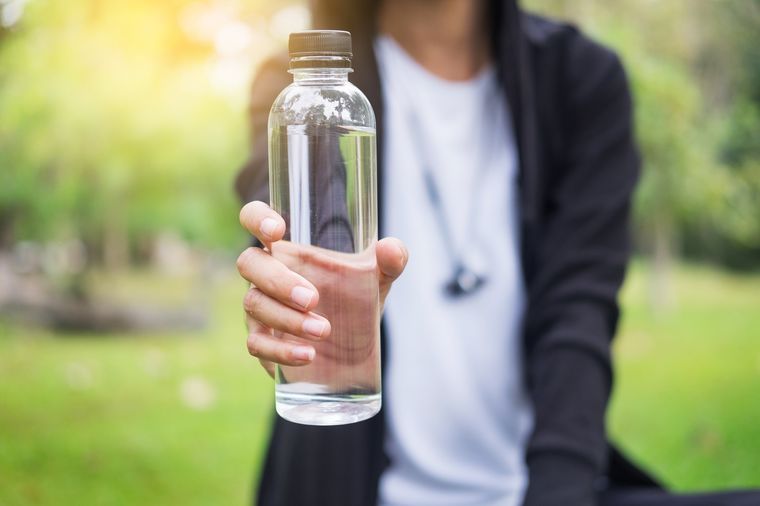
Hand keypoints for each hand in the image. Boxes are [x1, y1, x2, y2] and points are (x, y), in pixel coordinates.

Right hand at [237, 201, 407, 378]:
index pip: (254, 219)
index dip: (257, 218)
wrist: (352, 347)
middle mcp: (266, 274)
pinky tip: (308, 355)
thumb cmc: (356, 300)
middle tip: (313, 299)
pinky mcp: (262, 341)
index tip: (276, 230)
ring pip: (255, 305)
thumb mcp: (378, 278)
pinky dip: (281, 351)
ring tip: (324, 330)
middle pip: (250, 263)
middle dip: (279, 281)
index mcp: (288, 249)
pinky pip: (257, 344)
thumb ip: (391, 260)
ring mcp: (259, 307)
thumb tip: (391, 249)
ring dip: (287, 319)